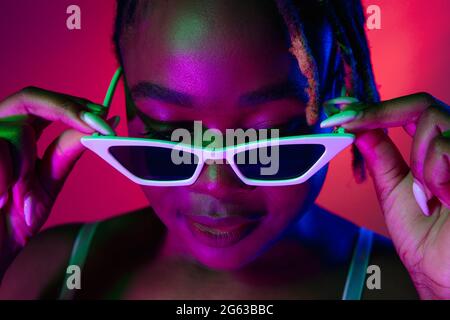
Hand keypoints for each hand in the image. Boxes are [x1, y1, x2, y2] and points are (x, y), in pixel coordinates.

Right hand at [0, 86, 116, 278]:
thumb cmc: (11, 221)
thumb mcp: (44, 184)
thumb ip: (64, 153)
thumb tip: (96, 128)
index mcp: (15, 137)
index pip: (43, 105)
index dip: (74, 104)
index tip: (103, 114)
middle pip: (29, 97)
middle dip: (65, 109)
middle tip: (94, 123)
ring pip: (17, 130)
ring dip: (25, 166)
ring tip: (16, 196)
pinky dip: (5, 177)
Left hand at [322, 92, 449, 298]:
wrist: (443, 271)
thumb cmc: (423, 235)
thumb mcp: (393, 189)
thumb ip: (381, 157)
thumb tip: (360, 130)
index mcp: (434, 150)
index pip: (409, 111)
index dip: (374, 107)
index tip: (341, 110)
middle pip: (422, 105)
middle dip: (381, 117)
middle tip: (351, 126)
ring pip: (434, 120)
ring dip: (418, 159)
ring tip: (427, 192)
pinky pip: (448, 147)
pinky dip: (435, 174)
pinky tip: (444, 197)